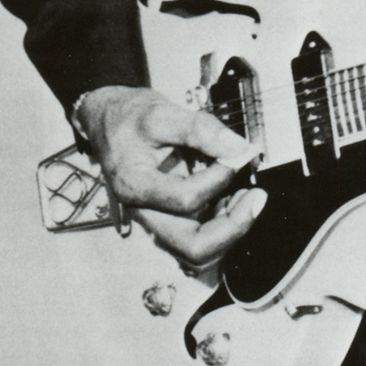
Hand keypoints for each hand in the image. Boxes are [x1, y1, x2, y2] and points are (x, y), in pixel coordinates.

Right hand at [74, 85, 266, 269]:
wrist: (110, 120)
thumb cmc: (129, 118)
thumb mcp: (162, 113)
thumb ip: (201, 130)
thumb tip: (239, 149)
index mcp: (135, 187)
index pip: (187, 200)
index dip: (220, 178)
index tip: (236, 153)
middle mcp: (145, 213)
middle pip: (193, 248)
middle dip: (233, 227)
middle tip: (255, 197)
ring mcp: (159, 220)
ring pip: (199, 252)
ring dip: (230, 230)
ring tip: (246, 196)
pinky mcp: (172, 218)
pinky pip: (201, 237)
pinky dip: (224, 225)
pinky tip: (234, 197)